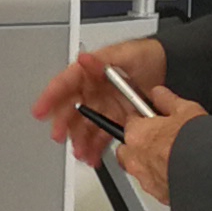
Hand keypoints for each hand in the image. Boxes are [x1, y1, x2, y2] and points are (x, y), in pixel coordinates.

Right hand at [29, 37, 168, 162]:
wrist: (171, 68)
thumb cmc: (146, 56)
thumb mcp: (124, 54)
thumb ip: (103, 59)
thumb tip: (84, 59)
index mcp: (89, 73)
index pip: (64, 85)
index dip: (50, 97)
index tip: (40, 110)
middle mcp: (93, 91)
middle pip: (71, 110)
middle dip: (64, 125)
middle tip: (60, 136)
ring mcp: (103, 106)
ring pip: (85, 127)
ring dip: (80, 141)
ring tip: (81, 153)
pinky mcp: (116, 119)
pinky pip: (101, 134)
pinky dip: (96, 147)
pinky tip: (93, 156)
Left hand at [107, 87, 200, 199]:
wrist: (210, 173)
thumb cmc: (196, 142)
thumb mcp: (186, 109)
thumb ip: (167, 100)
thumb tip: (160, 94)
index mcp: (137, 134)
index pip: (130, 122)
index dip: (144, 120)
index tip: (152, 120)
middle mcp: (135, 159)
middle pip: (128, 149)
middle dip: (139, 144)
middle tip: (159, 140)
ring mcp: (145, 179)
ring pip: (140, 169)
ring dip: (150, 163)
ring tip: (172, 158)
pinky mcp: (158, 194)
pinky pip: (154, 185)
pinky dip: (162, 180)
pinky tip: (178, 173)